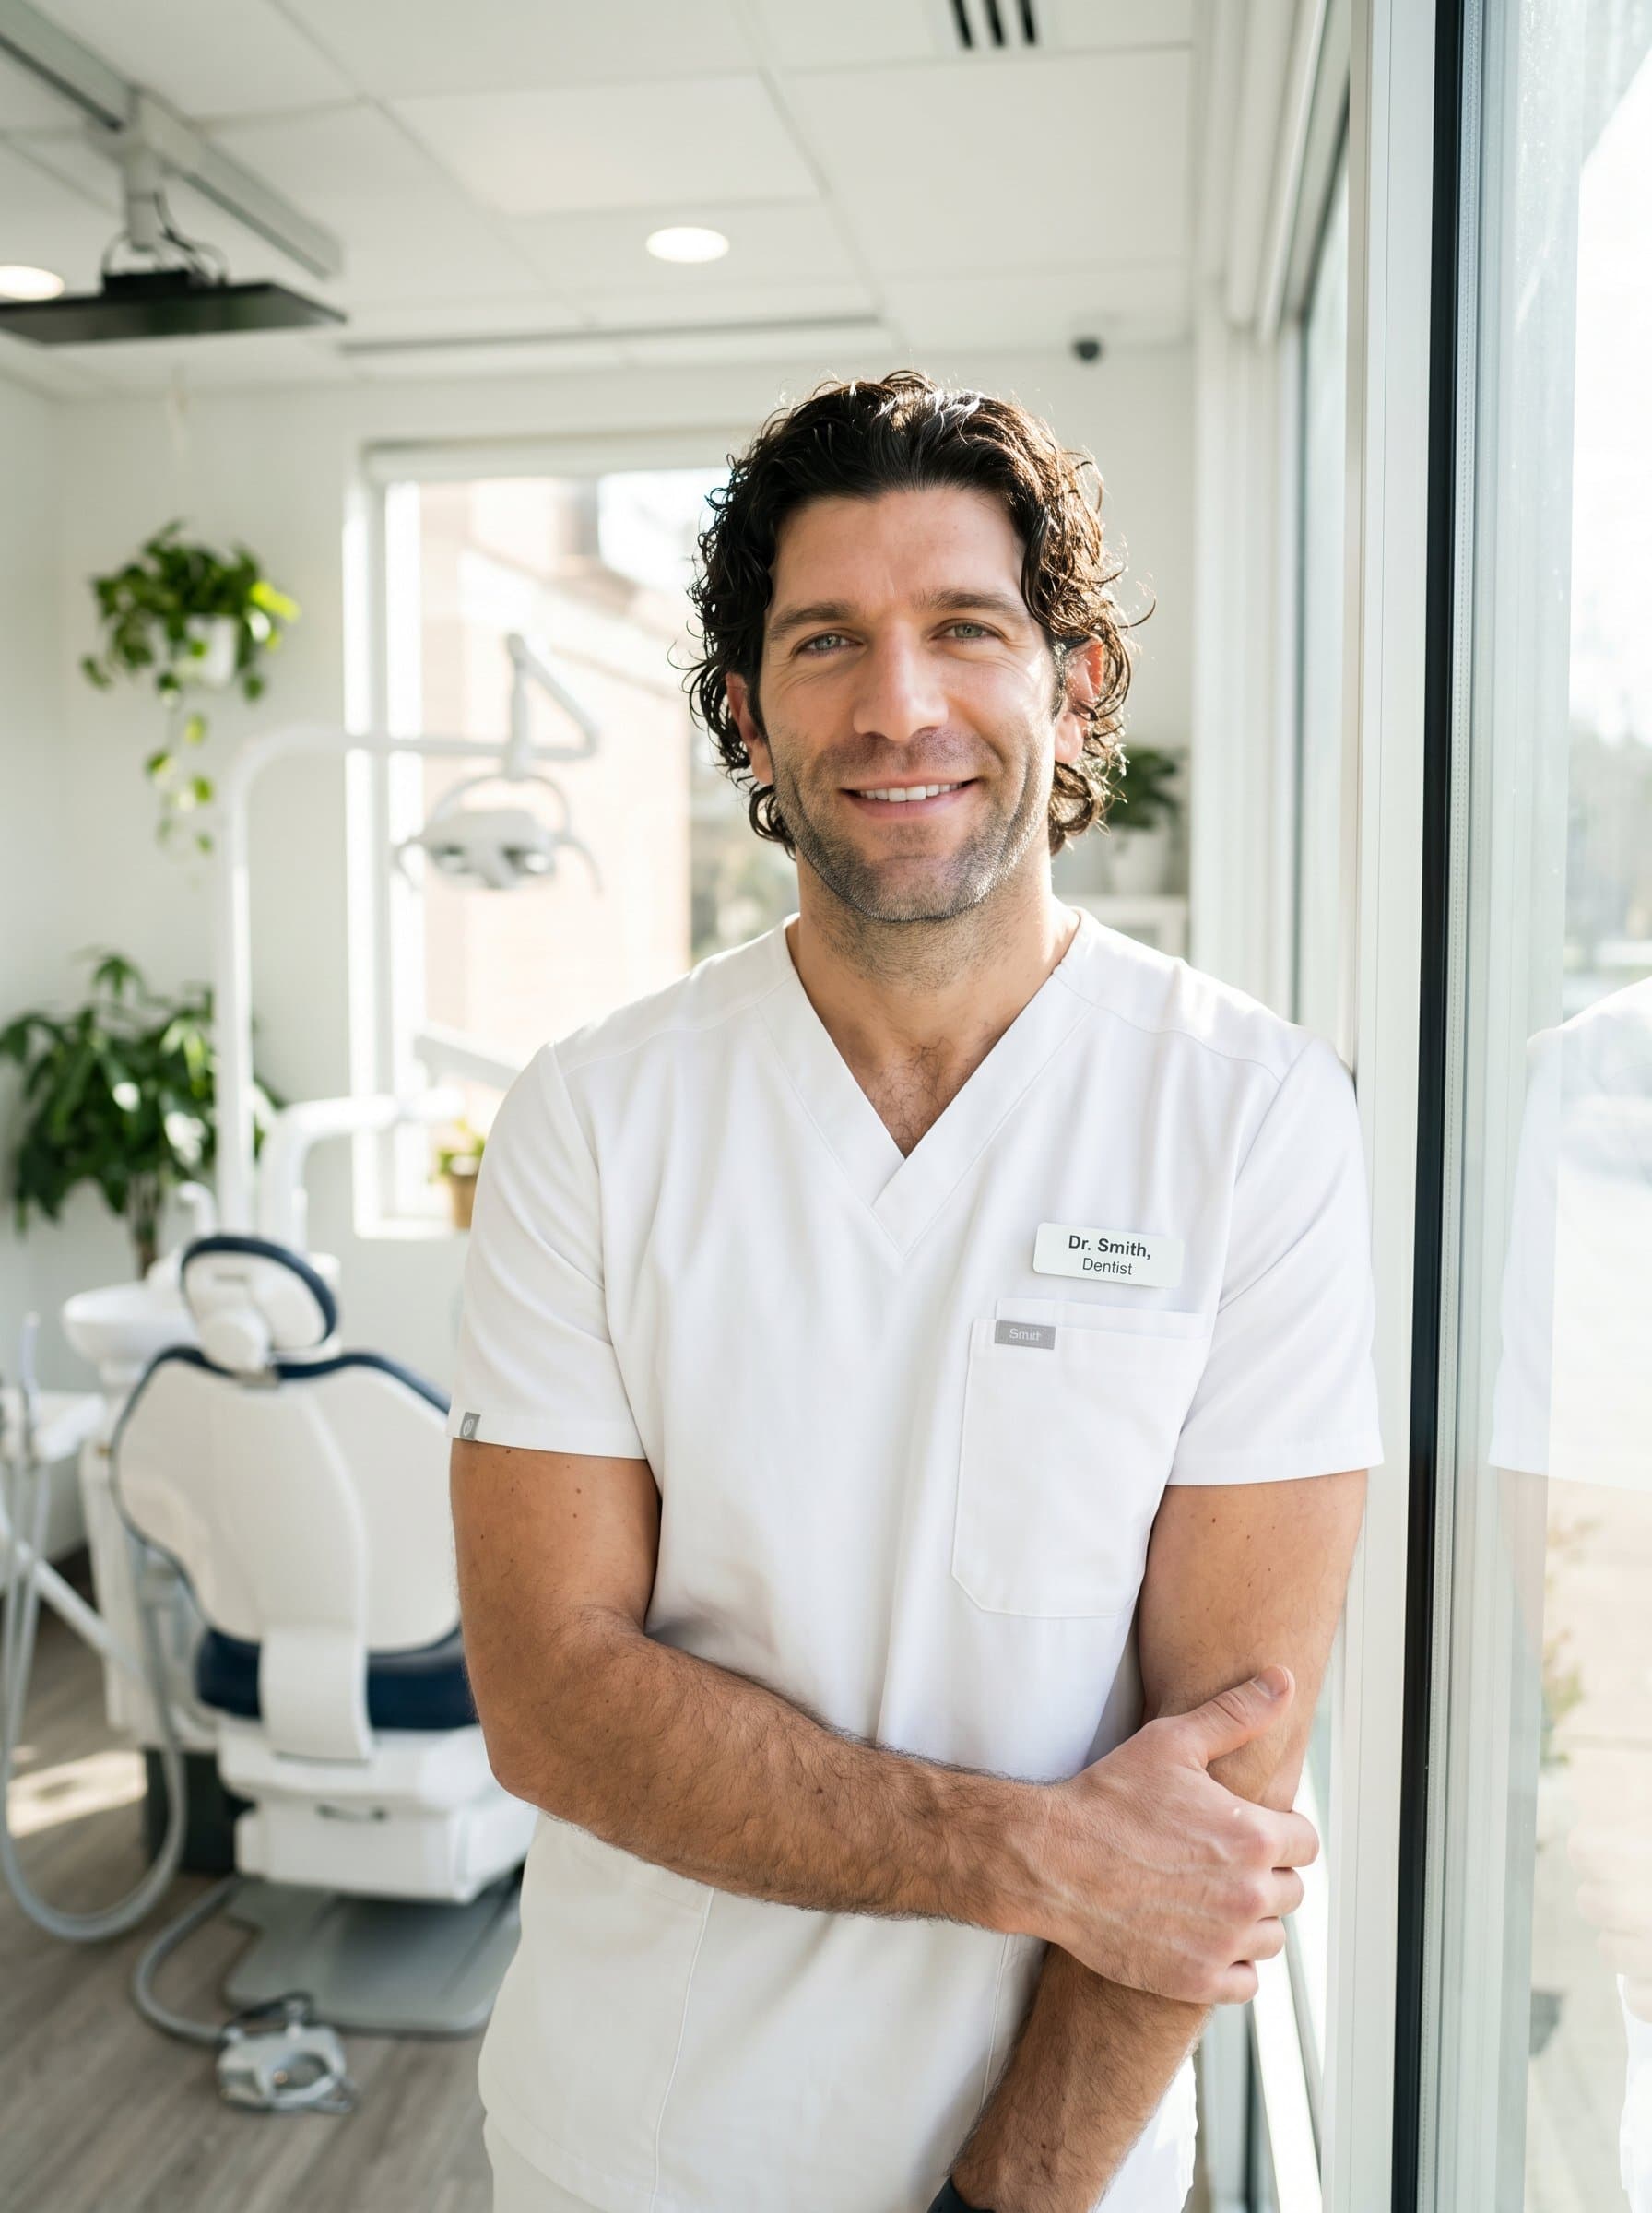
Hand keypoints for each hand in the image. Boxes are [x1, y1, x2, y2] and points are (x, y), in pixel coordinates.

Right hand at [1034, 1667, 1315, 2003]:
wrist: (1051, 1860)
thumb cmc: (1109, 1797)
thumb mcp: (1172, 1742)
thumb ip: (1237, 1713)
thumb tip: (1283, 1680)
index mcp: (1254, 1836)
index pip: (1306, 1842)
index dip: (1278, 1830)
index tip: (1244, 1828)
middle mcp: (1248, 1894)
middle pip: (1291, 1891)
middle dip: (1264, 1874)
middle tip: (1217, 1860)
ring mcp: (1224, 1943)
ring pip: (1270, 1937)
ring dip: (1250, 1920)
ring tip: (1207, 1897)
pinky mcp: (1196, 1980)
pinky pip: (1247, 1983)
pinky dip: (1231, 1964)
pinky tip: (1199, 1936)